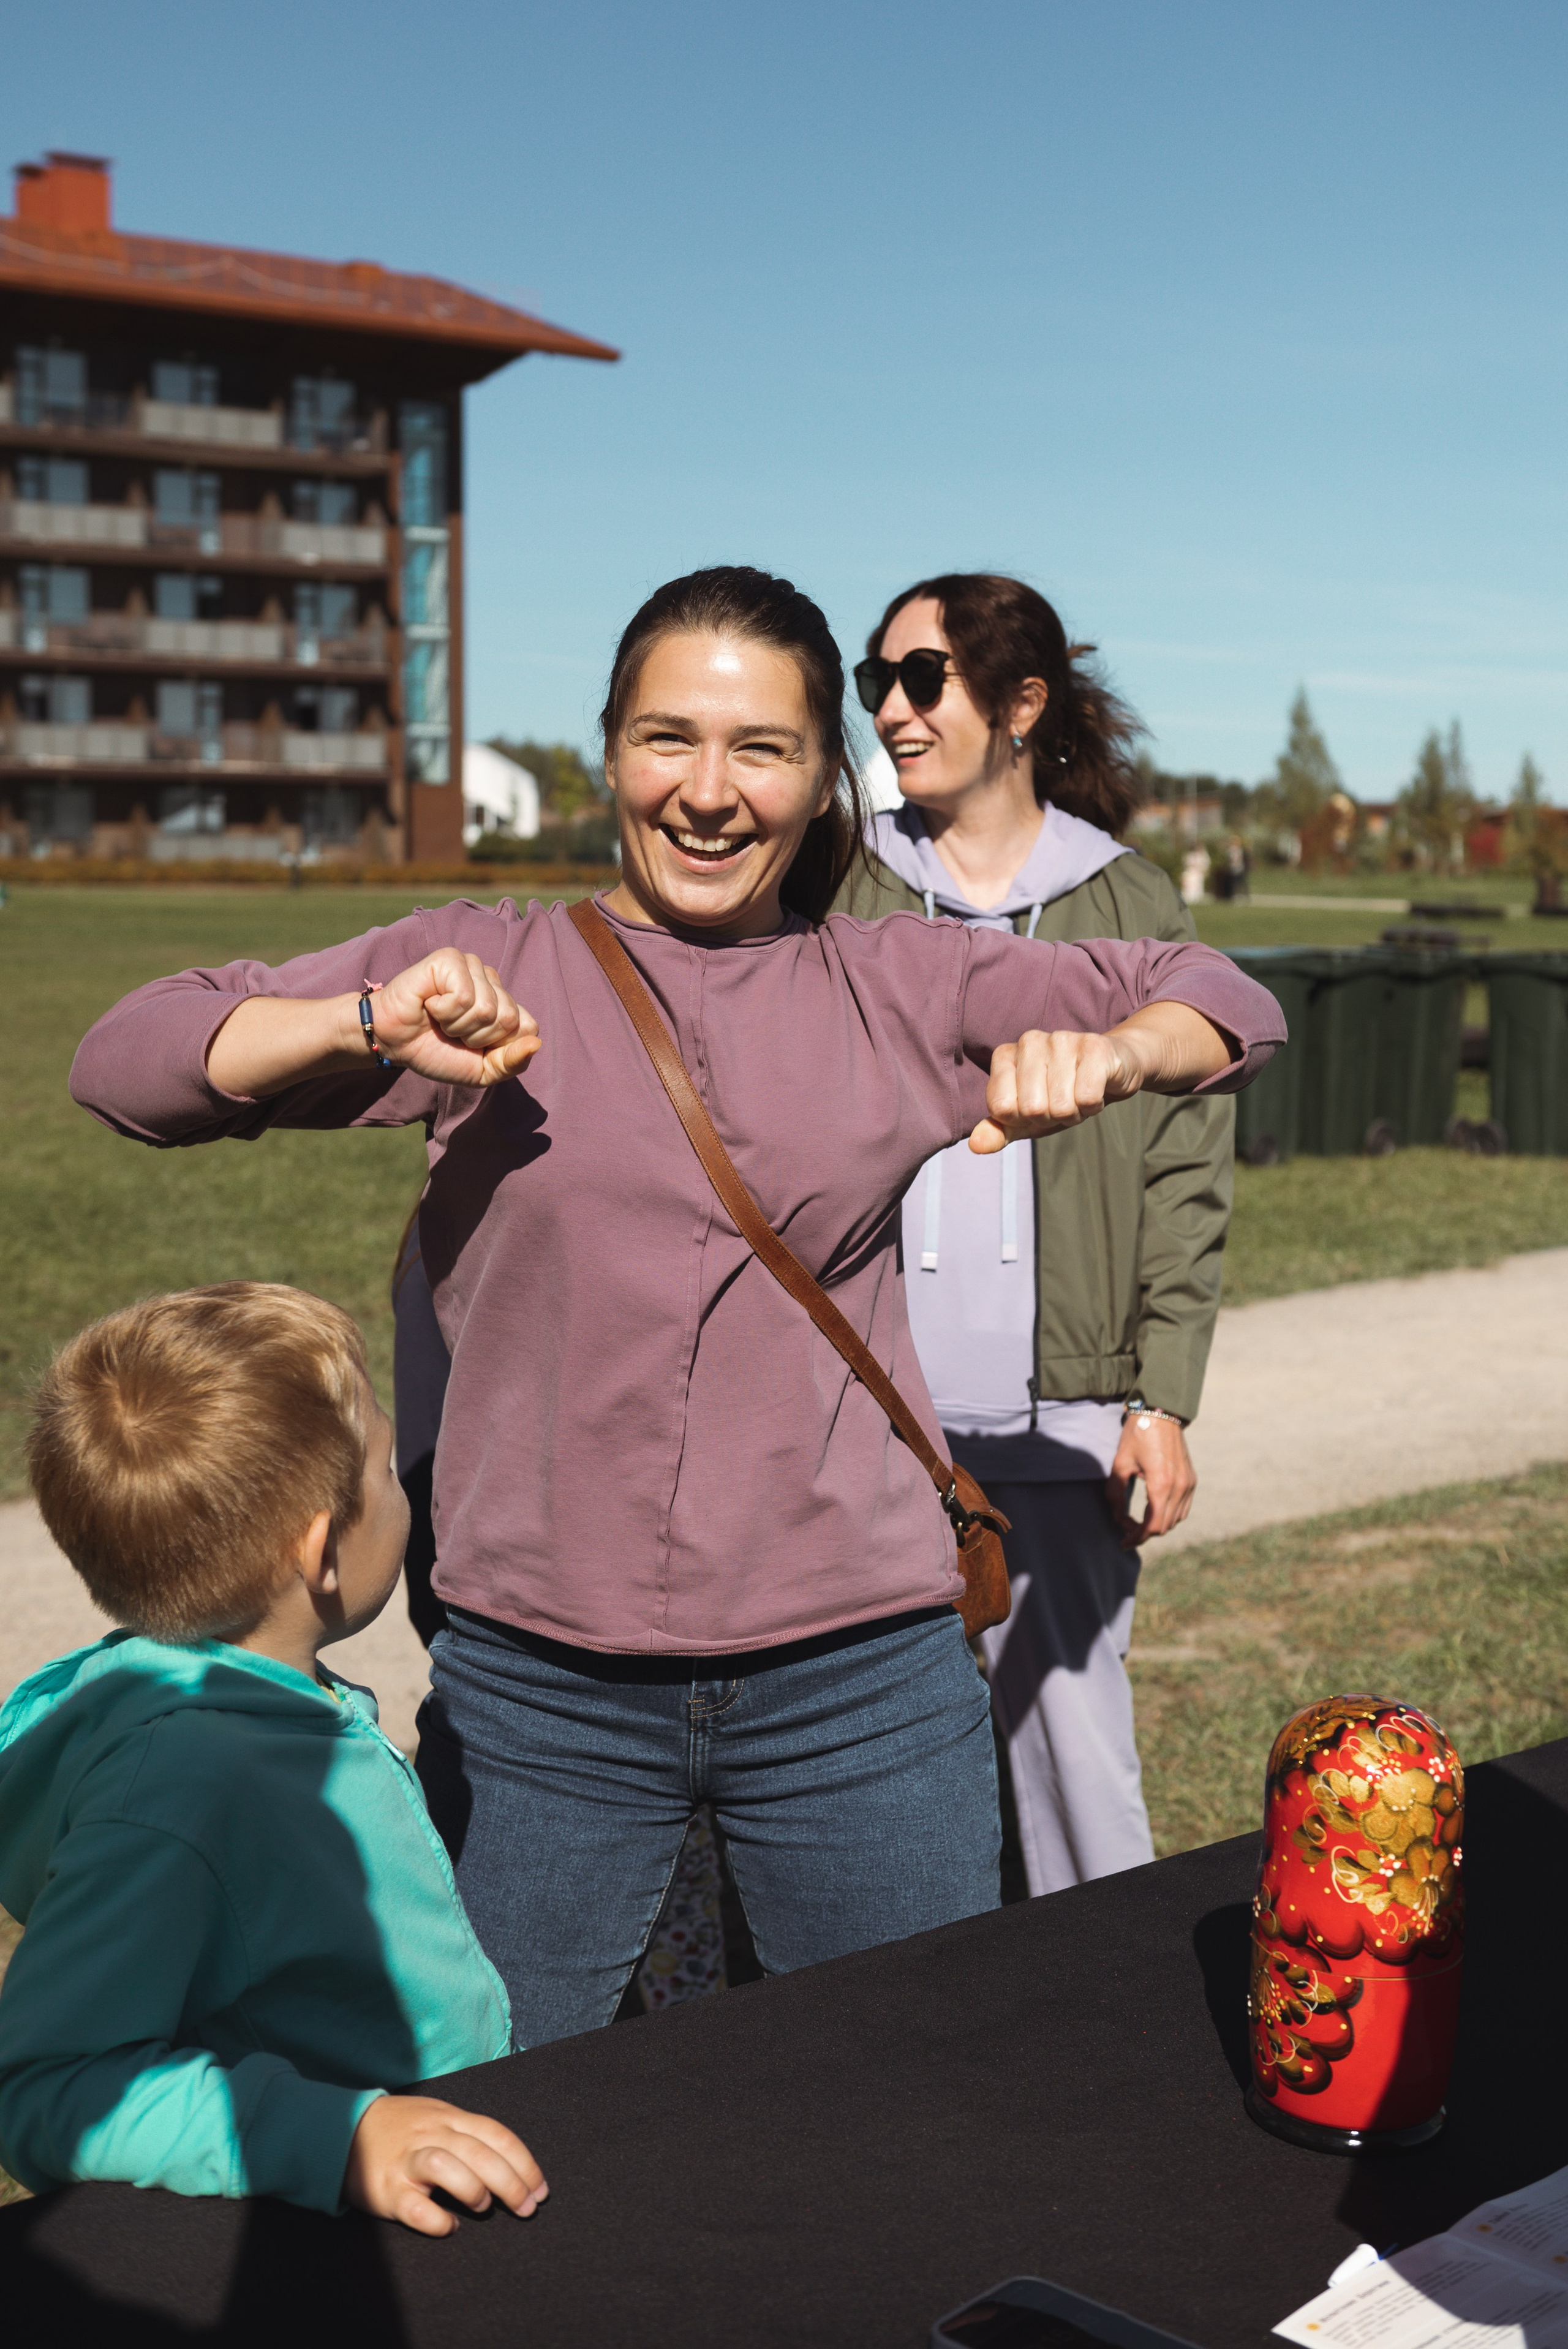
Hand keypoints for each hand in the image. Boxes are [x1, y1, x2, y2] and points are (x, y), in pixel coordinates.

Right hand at [344, 2094, 547, 2236]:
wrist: (343, 2129)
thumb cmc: (402, 2129)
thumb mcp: (437, 2117)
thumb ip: (469, 2135)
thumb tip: (512, 2165)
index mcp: (449, 2117)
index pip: (496, 2135)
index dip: (524, 2163)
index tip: (541, 2190)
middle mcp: (431, 2134)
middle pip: (480, 2152)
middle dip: (511, 2183)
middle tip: (527, 2209)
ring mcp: (407, 2160)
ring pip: (447, 2166)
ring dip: (473, 2189)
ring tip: (482, 2207)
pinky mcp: (386, 2188)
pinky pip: (415, 2206)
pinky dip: (437, 2220)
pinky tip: (447, 2226)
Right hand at [370, 951, 540, 1087]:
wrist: (395, 1044)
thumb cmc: (437, 1051)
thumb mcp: (482, 1070)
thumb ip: (512, 1062)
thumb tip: (536, 1044)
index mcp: (503, 1002)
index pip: (528, 1027)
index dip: (499, 1046)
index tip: (473, 1045)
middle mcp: (491, 980)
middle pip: (509, 1019)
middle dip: (477, 1037)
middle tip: (451, 1031)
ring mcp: (472, 966)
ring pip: (487, 1008)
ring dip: (457, 1025)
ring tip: (440, 1018)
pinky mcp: (450, 959)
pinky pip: (465, 997)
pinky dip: (444, 1011)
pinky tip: (430, 1004)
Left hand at [970, 1028, 1145, 1152]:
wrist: (1110, 1072)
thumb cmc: (1061, 1094)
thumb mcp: (1025, 1118)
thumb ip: (999, 1130)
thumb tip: (976, 1144)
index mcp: (1005, 1055)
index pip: (1001, 1108)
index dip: (1022, 1120)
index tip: (1036, 1107)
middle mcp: (1029, 1041)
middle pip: (1032, 1109)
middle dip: (1051, 1117)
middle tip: (1062, 1102)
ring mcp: (1062, 1039)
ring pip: (1061, 1105)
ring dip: (1075, 1113)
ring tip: (1078, 1095)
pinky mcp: (1094, 1046)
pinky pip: (1087, 1097)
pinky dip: (1093, 1106)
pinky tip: (1096, 1090)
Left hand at [1106, 1413, 1195, 1548]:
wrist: (1161, 1412)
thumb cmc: (1138, 1435)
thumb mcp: (1120, 1463)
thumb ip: (1115, 1494)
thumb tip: (1116, 1518)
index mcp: (1161, 1484)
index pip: (1153, 1526)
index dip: (1136, 1538)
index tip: (1122, 1542)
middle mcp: (1179, 1487)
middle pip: (1164, 1526)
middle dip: (1143, 1532)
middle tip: (1125, 1527)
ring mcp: (1189, 1484)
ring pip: (1175, 1520)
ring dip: (1157, 1525)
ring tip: (1137, 1520)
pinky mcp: (1191, 1480)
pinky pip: (1183, 1508)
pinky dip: (1169, 1515)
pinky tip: (1153, 1509)